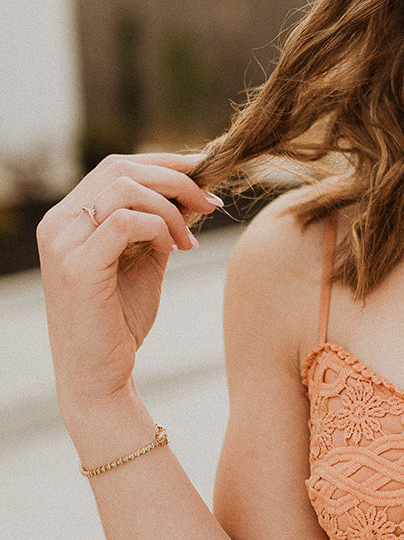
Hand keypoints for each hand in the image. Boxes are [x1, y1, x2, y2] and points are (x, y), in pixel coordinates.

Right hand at [36, 152, 219, 414]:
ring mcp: (63, 244)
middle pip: (121, 168)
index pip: (115, 166)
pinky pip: (126, 222)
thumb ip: (159, 226)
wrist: (99, 377)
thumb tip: (193, 193)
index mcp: (67, 219)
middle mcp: (58, 224)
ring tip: (190, 241)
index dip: (163, 162)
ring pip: (124, 188)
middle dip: (175, 179)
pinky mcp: (78, 267)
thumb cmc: (120, 322)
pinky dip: (159, 228)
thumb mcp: (144, 262)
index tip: (203, 170)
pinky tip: (175, 250)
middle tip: (210, 202)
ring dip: (170, 207)